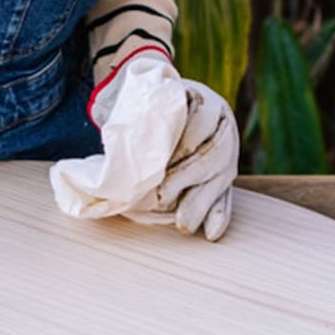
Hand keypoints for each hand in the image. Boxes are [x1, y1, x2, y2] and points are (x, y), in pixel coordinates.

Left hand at [51, 48, 238, 241]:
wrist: (175, 112)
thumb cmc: (153, 108)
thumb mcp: (149, 100)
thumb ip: (140, 110)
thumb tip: (106, 121)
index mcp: (204, 101)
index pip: (199, 121)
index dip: (181, 144)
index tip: (159, 161)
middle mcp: (223, 127)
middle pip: (212, 154)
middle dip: (186, 177)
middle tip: (161, 196)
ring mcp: (229, 154)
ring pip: (220, 179)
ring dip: (200, 203)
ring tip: (182, 224)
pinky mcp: (225, 178)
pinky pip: (226, 198)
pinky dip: (218, 216)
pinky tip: (211, 234)